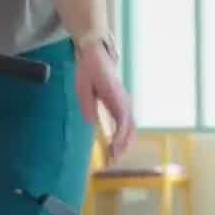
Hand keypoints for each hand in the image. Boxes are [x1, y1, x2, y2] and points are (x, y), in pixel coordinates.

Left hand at [77, 38, 134, 162]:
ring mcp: (125, 102)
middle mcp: (124, 101)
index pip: (123, 121)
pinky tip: (116, 145)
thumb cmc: (89, 70)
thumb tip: (92, 123)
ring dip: (125, 142)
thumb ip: (87, 104)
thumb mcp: (82, 86)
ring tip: (114, 156)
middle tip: (113, 159)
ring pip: (131, 126)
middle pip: (130, 127)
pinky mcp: (122, 104)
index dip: (120, 137)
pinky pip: (127, 123)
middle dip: (124, 144)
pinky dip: (124, 135)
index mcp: (116, 96)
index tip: (113, 149)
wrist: (97, 55)